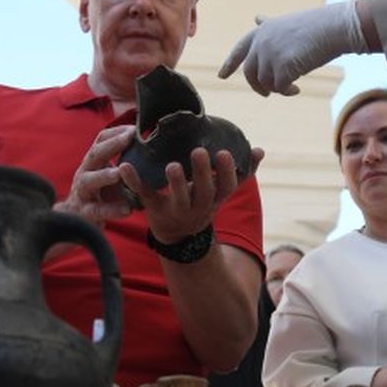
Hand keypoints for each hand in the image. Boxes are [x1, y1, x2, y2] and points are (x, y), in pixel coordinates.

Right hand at [55, 125, 136, 225]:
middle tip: (128, 138)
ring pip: (89, 181)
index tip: (134, 129)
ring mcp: (82, 192)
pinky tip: (127, 209)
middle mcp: (85, 173)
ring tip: (118, 174)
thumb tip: (151, 148)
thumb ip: (125, 164)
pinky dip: (112, 210)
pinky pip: (98, 210)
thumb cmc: (100, 194)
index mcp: (93, 162)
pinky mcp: (85, 212)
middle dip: (111, 145)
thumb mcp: (110, 175)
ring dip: (104, 175)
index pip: (101, 140)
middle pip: (95, 155)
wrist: (76, 220)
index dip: (116, 133)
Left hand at [119, 146, 264, 244]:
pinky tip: (125, 166)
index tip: (224, 152)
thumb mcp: (221, 191)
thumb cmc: (201, 202)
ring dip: (177, 183)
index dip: (227, 171)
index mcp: (215, 198)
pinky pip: (145, 196)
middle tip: (199, 151)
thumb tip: (260, 150)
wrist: (178, 235)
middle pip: (204, 192)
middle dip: (202, 173)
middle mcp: (198, 206)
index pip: (227, 186)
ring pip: (179, 199)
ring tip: (172, 166)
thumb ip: (240, 172)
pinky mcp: (154, 210)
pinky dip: (134, 181)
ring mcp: (176, 210)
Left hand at [218, 0, 368, 95]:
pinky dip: (287, 91)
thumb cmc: (316, 25)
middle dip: (258, 86)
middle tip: (266, 93)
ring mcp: (271, 55)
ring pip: (265, 83)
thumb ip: (270, 29)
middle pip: (250, 73)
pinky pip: (278, 88)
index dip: (230, 63)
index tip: (221, 76)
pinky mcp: (282, 67)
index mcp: (262, 31)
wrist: (333, 27)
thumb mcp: (286, 24)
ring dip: (278, 88)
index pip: (240, 49)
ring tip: (292, 86)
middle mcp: (262, 42)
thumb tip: (257, 18)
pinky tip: (297, 88)